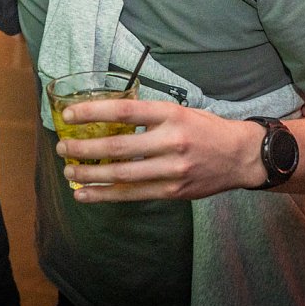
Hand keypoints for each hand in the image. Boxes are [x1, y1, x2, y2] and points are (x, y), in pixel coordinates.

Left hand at [55, 99, 265, 201]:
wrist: (241, 156)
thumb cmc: (206, 129)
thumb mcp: (180, 111)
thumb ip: (149, 115)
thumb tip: (109, 117)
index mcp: (171, 114)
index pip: (125, 110)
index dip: (93, 112)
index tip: (69, 114)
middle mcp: (171, 141)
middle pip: (118, 146)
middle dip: (85, 148)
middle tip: (62, 147)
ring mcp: (173, 169)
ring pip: (122, 174)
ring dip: (90, 174)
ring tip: (68, 172)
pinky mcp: (174, 191)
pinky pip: (133, 194)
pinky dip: (106, 195)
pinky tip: (85, 194)